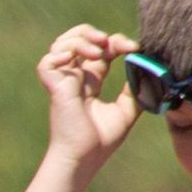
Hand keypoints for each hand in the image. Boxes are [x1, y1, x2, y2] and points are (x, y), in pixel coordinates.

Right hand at [37, 23, 140, 172]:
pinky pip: (46, 63)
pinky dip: (59, 55)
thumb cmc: (100, 141)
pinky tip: (74, 58)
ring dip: (80, 40)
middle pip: (76, 39)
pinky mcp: (55, 89)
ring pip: (60, 45)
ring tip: (97, 50)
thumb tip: (146, 69)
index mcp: (91, 81)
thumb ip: (135, 90)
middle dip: (92, 33)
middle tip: (108, 41)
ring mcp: (63, 82)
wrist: (84, 158)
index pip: (101, 50)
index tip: (133, 48)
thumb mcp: (127, 110)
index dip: (116, 42)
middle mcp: (75, 78)